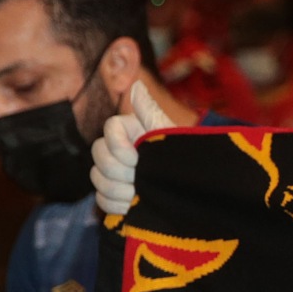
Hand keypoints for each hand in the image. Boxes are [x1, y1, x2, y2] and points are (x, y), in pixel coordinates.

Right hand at [90, 80, 173, 216]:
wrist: (195, 189)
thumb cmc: (186, 158)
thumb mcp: (170, 136)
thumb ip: (150, 113)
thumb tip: (136, 85)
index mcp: (132, 130)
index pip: (109, 129)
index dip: (118, 146)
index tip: (138, 159)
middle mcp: (119, 148)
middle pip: (98, 154)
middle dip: (119, 171)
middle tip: (140, 181)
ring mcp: (115, 173)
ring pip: (97, 178)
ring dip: (119, 189)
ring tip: (140, 195)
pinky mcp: (115, 196)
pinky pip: (101, 198)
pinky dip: (116, 205)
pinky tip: (134, 206)